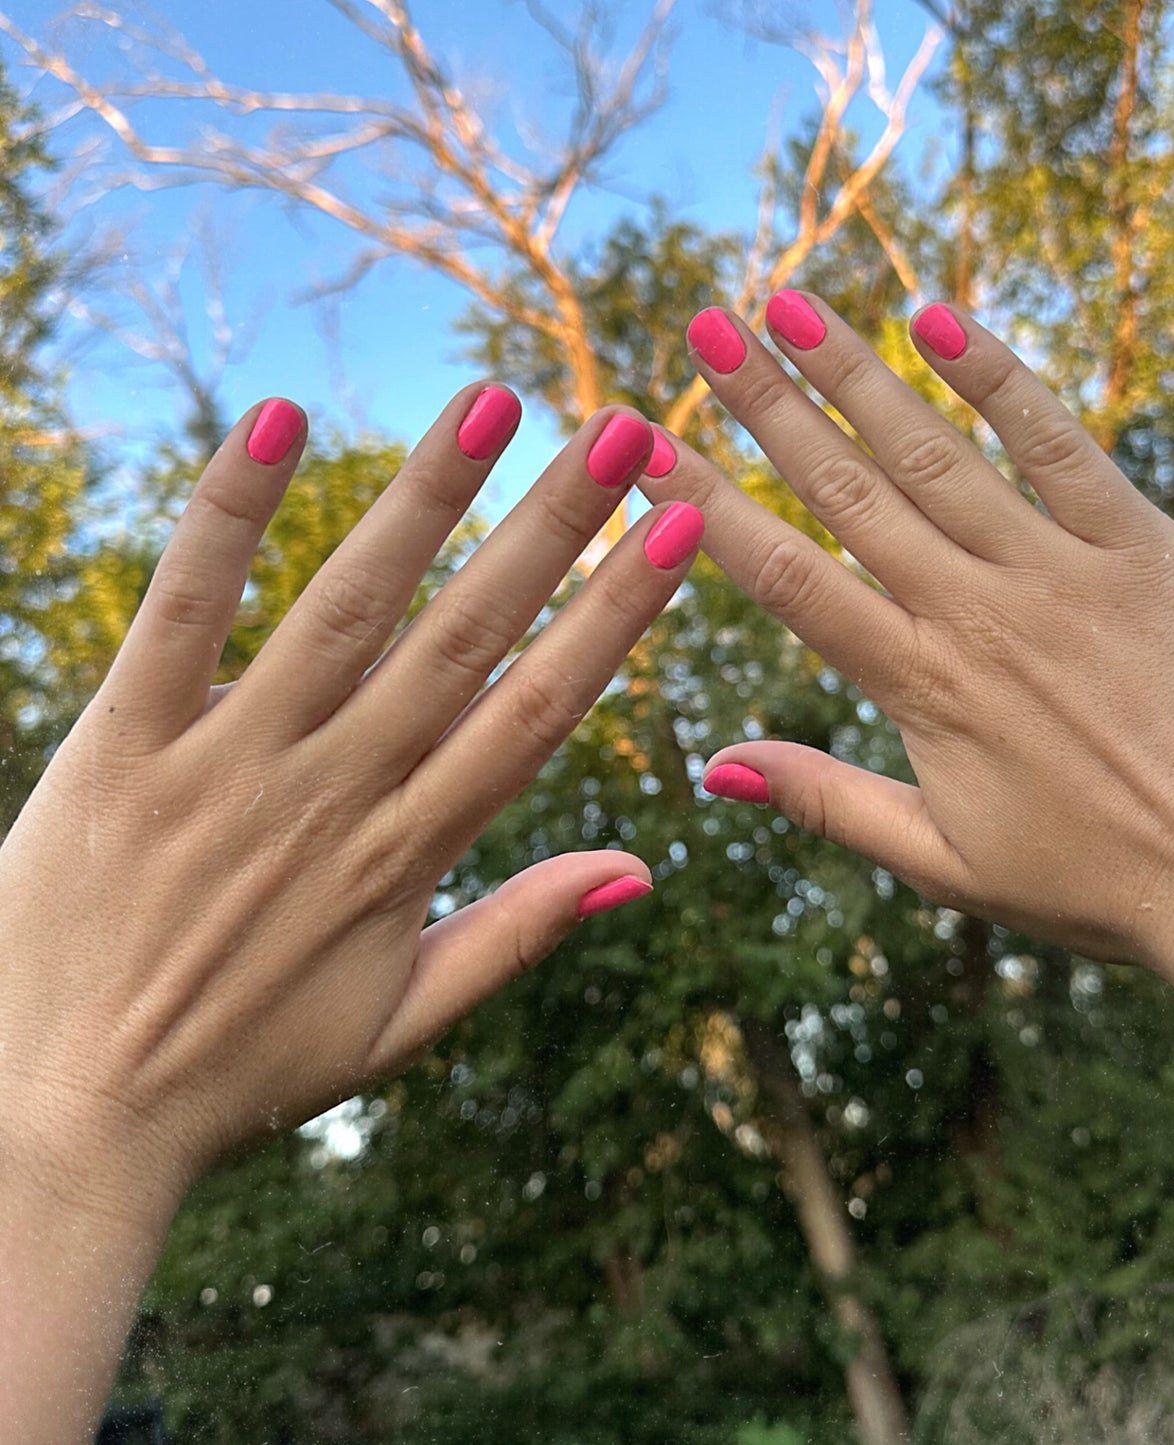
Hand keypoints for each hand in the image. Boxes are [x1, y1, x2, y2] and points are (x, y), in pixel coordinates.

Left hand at [0, 388, 701, 1218]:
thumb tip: (640, 867)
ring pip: (347, 605)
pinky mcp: (120, 746)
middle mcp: (333, 792)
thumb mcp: (398, 1025)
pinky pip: (182, 611)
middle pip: (465, 635)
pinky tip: (281, 421)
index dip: (615, 613)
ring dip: (426, 497)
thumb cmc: (240, 1074)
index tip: (675, 529)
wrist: (62, 1121)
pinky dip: (229, 516)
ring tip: (494, 400)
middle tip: (622, 429)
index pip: (539, 709)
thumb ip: (518, 934)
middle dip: (552, 525)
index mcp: (406, 857)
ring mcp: (226, 762)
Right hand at [637, 293, 1173, 971]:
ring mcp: (1062, 573)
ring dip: (857, 374)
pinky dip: (999, 380)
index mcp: (919, 688)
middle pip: (847, 490)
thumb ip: (825, 800)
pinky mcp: (1146, 549)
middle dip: (766, 404)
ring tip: (790, 305)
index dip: (709, 505)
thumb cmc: (1099, 886)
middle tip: (703, 330)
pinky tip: (940, 320)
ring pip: (936, 452)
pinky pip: (1061, 447)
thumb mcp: (942, 863)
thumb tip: (713, 769)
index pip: (785, 577)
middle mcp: (975, 613)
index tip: (653, 446)